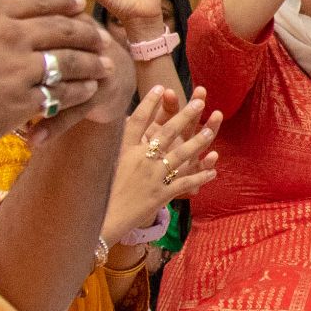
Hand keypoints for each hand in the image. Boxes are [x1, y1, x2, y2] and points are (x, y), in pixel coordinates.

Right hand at [0, 0, 113, 155]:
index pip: (36, 0)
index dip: (62, 1)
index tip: (78, 4)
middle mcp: (11, 37)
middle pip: (62, 30)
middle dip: (87, 33)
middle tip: (102, 36)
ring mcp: (19, 71)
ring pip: (68, 63)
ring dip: (91, 63)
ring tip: (106, 65)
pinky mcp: (20, 104)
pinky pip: (59, 95)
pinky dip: (77, 93)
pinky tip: (87, 92)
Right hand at [101, 86, 220, 243]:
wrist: (97, 222)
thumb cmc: (97, 193)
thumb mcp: (102, 165)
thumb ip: (113, 146)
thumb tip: (118, 125)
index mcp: (124, 151)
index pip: (138, 121)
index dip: (150, 103)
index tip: (161, 87)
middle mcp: (140, 160)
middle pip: (166, 133)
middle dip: (185, 116)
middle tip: (199, 103)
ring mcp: (152, 178)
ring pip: (180, 155)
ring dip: (198, 142)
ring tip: (211, 131)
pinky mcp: (160, 195)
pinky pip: (185, 183)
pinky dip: (200, 177)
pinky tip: (213, 171)